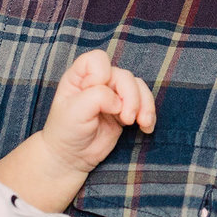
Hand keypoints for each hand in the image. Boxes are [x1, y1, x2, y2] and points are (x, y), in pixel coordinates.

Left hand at [41, 50, 153, 172]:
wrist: (72, 157)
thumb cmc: (66, 131)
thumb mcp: (75, 111)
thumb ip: (97, 97)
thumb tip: (118, 102)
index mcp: (79, 77)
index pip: (98, 59)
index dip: (101, 74)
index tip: (94, 94)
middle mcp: (98, 82)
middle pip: (124, 75)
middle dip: (130, 96)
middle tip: (126, 118)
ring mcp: (113, 96)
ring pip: (138, 87)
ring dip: (144, 105)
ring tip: (142, 123)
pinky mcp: (124, 110)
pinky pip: (144, 103)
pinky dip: (149, 114)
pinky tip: (146, 127)